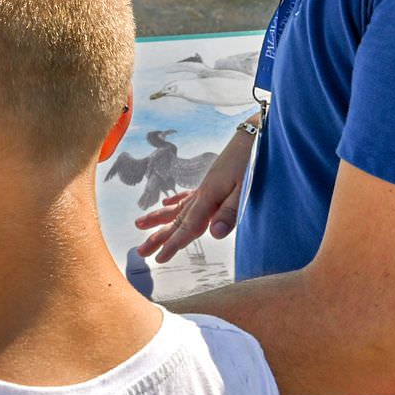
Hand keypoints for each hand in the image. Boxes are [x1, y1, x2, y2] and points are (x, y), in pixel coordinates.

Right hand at [133, 119, 255, 262]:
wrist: (256, 135)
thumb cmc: (253, 161)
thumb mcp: (246, 188)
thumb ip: (230, 212)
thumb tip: (214, 235)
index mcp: (209, 198)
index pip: (188, 227)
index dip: (174, 244)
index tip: (159, 258)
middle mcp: (202, 193)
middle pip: (176, 220)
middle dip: (158, 237)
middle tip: (140, 252)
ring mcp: (205, 187)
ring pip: (177, 208)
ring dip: (158, 219)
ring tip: (139, 225)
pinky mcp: (210, 181)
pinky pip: (187, 196)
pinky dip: (174, 202)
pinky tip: (165, 205)